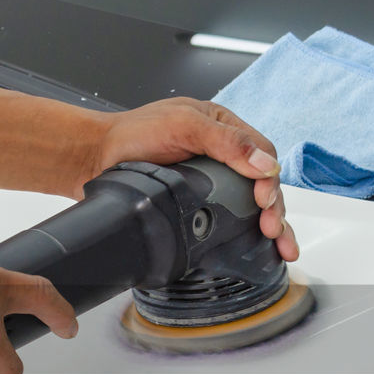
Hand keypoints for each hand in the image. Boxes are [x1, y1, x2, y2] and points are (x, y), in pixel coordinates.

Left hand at [97, 98, 298, 261]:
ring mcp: (209, 181)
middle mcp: (221, 155)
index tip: (264, 201)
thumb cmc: (132, 134)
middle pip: (261, 184)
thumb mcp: (183, 126)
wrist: (95, 157)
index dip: (269, 179)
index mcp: (224, 128)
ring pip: (248, 204)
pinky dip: (242, 232)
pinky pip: (224, 217)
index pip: (262, 154)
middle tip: (273, 231)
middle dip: (274, 210)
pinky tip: (255, 248)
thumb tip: (265, 165)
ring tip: (279, 246)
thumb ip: (226, 141)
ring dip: (267, 224)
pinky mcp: (195, 202)